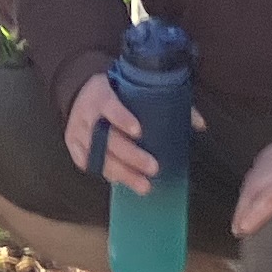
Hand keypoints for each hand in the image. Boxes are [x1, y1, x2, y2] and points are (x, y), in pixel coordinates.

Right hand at [64, 71, 158, 190]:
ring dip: (121, 173)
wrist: (80, 88)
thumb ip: (166, 100)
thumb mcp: (134, 86)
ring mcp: (76, 130)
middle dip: (130, 156)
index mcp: (101, 93)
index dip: (122, 118)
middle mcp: (86, 113)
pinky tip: (121, 182)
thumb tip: (199, 125)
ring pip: (97, 156)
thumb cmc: (116, 89)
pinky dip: (104, 173)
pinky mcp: (71, 143)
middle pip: (106, 138)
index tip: (139, 132)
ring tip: (144, 186)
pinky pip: (86, 163)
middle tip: (153, 168)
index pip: (109, 105)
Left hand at [232, 114, 271, 236]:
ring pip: (254, 189)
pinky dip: (252, 215)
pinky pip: (265, 201)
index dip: (257, 180)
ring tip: (239, 226)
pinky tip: (245, 228)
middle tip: (240, 215)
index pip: (266, 162)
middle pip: (255, 177)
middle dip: (246, 196)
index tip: (253, 193)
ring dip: (244, 208)